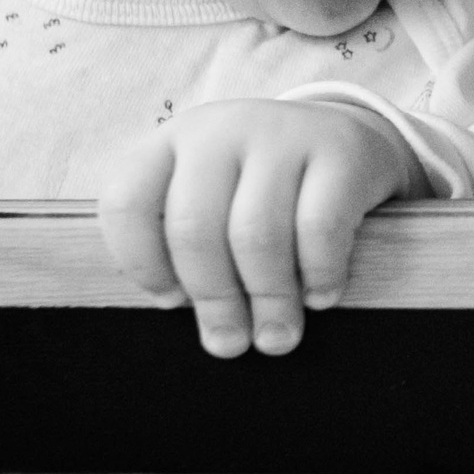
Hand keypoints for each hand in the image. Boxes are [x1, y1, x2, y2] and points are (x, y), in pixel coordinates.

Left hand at [96, 98, 422, 357]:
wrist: (345, 140)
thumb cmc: (265, 190)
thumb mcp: (216, 199)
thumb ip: (196, 254)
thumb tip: (221, 338)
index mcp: (172, 142)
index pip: (128, 203)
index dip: (142, 263)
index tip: (170, 301)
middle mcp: (219, 130)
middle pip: (195, 228)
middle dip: (213, 299)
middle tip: (232, 343)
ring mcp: (279, 133)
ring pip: (256, 233)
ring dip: (268, 298)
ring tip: (278, 335)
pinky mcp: (337, 149)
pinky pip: (319, 227)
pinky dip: (318, 274)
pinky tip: (321, 297)